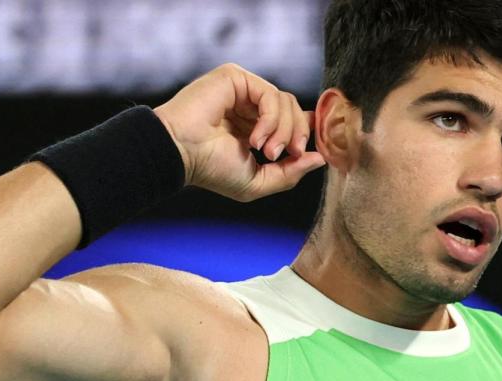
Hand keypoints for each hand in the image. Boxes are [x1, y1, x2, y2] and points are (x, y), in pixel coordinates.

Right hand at [154, 63, 325, 201]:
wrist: (180, 154)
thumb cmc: (210, 170)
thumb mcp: (258, 182)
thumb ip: (290, 173)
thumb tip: (321, 159)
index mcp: (255, 127)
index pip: (294, 120)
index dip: (306, 133)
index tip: (308, 152)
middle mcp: (249, 107)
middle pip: (294, 110)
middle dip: (297, 135)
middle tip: (286, 155)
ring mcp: (242, 90)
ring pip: (286, 102)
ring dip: (282, 131)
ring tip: (265, 151)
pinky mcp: (236, 77)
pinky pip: (270, 94)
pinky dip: (270, 120)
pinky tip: (254, 139)